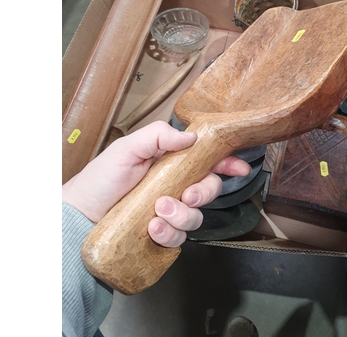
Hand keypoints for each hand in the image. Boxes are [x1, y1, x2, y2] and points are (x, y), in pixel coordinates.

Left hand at [62, 120, 250, 246]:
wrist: (79, 216)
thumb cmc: (101, 179)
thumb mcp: (127, 148)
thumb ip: (157, 136)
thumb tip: (191, 137)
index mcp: (171, 163)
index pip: (206, 160)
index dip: (227, 162)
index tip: (239, 167)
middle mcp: (175, 187)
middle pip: (210, 188)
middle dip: (205, 192)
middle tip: (187, 195)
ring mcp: (170, 212)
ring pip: (196, 216)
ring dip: (181, 215)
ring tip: (156, 213)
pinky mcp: (163, 235)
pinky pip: (179, 238)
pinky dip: (168, 233)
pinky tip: (151, 228)